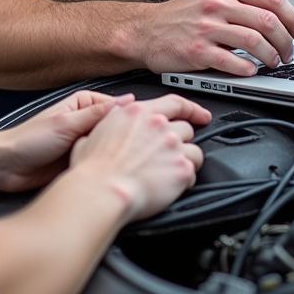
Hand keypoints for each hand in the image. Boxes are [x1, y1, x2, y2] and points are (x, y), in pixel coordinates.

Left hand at [0, 90, 134, 191]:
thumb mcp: (66, 124)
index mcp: (83, 104)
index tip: (149, 126)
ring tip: (133, 162)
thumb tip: (129, 100)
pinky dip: (107, 166)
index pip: (117, 107)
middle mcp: (86, 121)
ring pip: (110, 145)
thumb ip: (97, 114)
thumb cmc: (30, 141)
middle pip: (115, 127)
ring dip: (118, 153)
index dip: (133, 117)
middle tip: (144, 146)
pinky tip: (118, 173)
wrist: (8, 168)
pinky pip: (100, 161)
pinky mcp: (81, 160)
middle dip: (127, 136)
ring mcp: (84, 142)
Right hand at [69, 94, 210, 221]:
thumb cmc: (94, 169)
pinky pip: (193, 173)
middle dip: (180, 141)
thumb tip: (111, 124)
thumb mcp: (94, 132)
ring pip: (194, 150)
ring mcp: (172, 146)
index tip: (200, 115)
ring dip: (185, 160)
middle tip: (170, 154)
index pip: (174, 102)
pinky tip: (173, 187)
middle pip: (185, 128)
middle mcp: (159, 125)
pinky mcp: (181, 169)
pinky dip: (185, 180)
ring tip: (172, 173)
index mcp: (139, 112)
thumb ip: (110, 122)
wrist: (102, 191)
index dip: (191, 109)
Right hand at [137, 0, 293, 75]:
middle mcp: (218, 3)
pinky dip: (248, 70)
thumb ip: (261, 9)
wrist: (145, 30)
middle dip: (286, 42)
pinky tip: (251, 71)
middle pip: (268, 22)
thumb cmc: (187, 17)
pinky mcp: (196, 50)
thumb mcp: (223, 3)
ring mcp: (207, 27)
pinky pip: (232, 63)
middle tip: (288, 54)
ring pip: (255, 42)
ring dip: (271, 57)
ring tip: (272, 64)